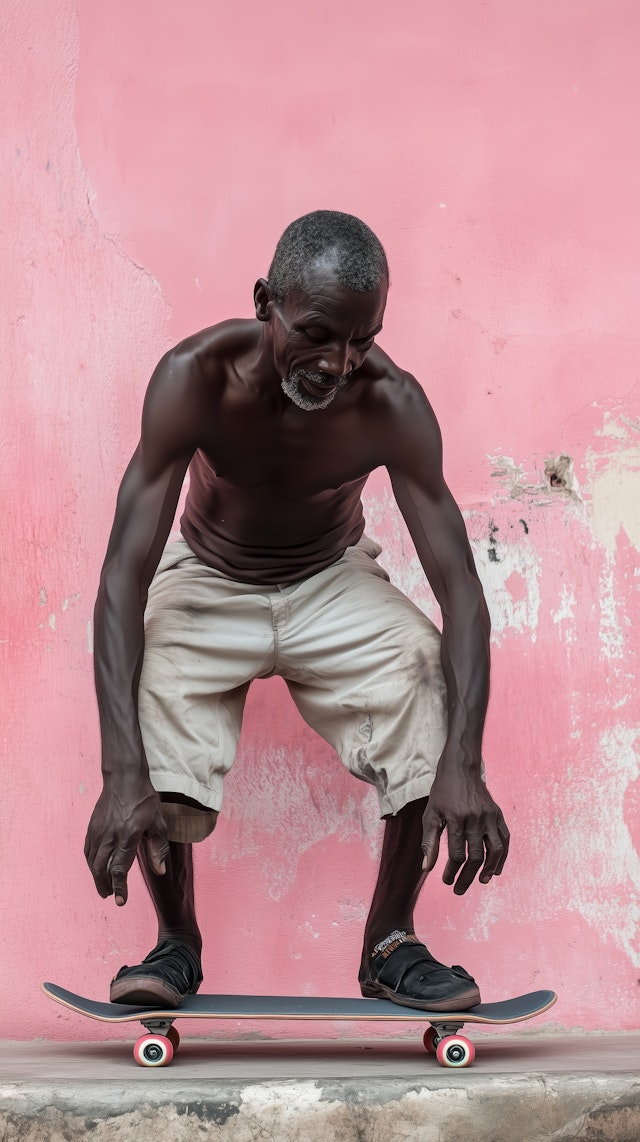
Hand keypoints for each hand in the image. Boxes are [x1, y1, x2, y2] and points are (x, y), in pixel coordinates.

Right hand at [84, 775, 168, 905]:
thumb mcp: (158, 822)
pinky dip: (91, 863)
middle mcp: (110, 835)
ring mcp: (98, 831)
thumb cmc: (144, 799)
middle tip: (110, 895)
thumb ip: (158, 848)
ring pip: (92, 861)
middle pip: (101, 869)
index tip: (119, 901)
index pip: (120, 868)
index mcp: (128, 835)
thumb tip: (160, 871)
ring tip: (104, 886)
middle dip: (105, 886)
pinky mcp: (92, 826)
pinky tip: (96, 867)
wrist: (124, 778)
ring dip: (97, 877)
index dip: (119, 888)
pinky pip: (88, 850)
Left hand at [421, 762, 509, 894]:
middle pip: (476, 857)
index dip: (452, 872)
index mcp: (456, 819)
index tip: (446, 880)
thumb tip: (426, 868)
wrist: (460, 769)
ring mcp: (490, 817)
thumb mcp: (431, 815)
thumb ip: (430, 842)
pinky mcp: (498, 815)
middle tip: (459, 890)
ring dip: (489, 870)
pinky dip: (502, 856)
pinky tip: (495, 869)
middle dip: (467, 877)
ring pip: (494, 851)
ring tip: (481, 881)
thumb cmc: (442, 793)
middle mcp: (475, 819)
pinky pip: (505, 839)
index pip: (457, 854)